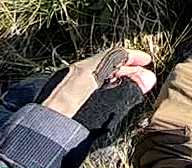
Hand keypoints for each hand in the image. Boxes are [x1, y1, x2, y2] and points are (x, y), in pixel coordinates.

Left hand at [39, 48, 156, 167]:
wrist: (44, 136)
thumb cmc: (75, 120)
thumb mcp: (108, 104)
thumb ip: (128, 90)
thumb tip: (147, 79)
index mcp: (85, 69)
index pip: (114, 54)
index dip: (134, 57)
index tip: (147, 62)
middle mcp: (74, 72)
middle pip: (105, 64)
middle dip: (126, 70)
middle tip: (142, 77)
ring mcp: (64, 83)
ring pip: (95, 74)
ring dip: (114, 79)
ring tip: (129, 89)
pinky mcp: (58, 96)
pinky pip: (85, 84)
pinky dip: (101, 86)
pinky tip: (108, 98)